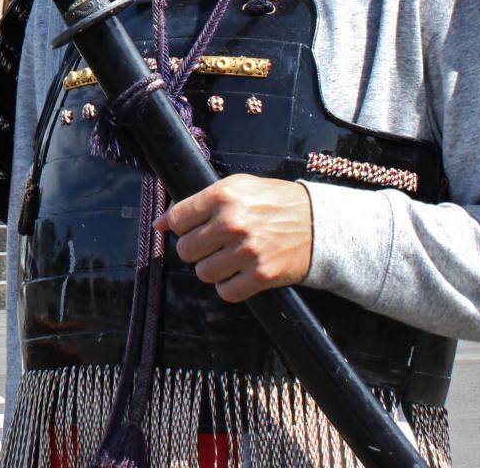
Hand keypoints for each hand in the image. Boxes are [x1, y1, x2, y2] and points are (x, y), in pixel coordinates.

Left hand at [154, 174, 311, 302]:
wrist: (319, 224)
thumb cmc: (274, 202)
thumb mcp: (237, 188)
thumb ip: (197, 202)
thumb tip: (160, 223)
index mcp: (223, 196)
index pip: (178, 220)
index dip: (182, 227)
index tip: (193, 229)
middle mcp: (232, 223)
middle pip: (186, 250)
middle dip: (197, 250)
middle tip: (215, 244)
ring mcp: (247, 251)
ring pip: (203, 273)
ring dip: (213, 269)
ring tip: (229, 258)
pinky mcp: (261, 275)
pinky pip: (226, 292)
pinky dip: (229, 286)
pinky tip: (240, 273)